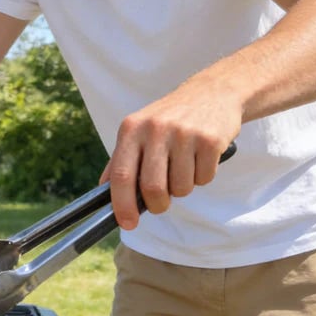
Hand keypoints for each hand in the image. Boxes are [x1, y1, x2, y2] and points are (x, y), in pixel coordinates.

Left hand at [100, 81, 240, 229]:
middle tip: (161, 204)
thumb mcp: (138, 131)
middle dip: (157, 205)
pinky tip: (200, 158)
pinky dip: (202, 177)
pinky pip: (204, 179)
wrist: (211, 92)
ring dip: (182, 188)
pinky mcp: (210, 140)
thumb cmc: (168, 118)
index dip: (122, 205)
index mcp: (131, 129)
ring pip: (181, 188)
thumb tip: (103, 192)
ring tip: (183, 168)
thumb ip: (120, 161)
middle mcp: (155, 129)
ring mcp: (184, 133)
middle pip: (152, 188)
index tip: (127, 223)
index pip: (122, 175)